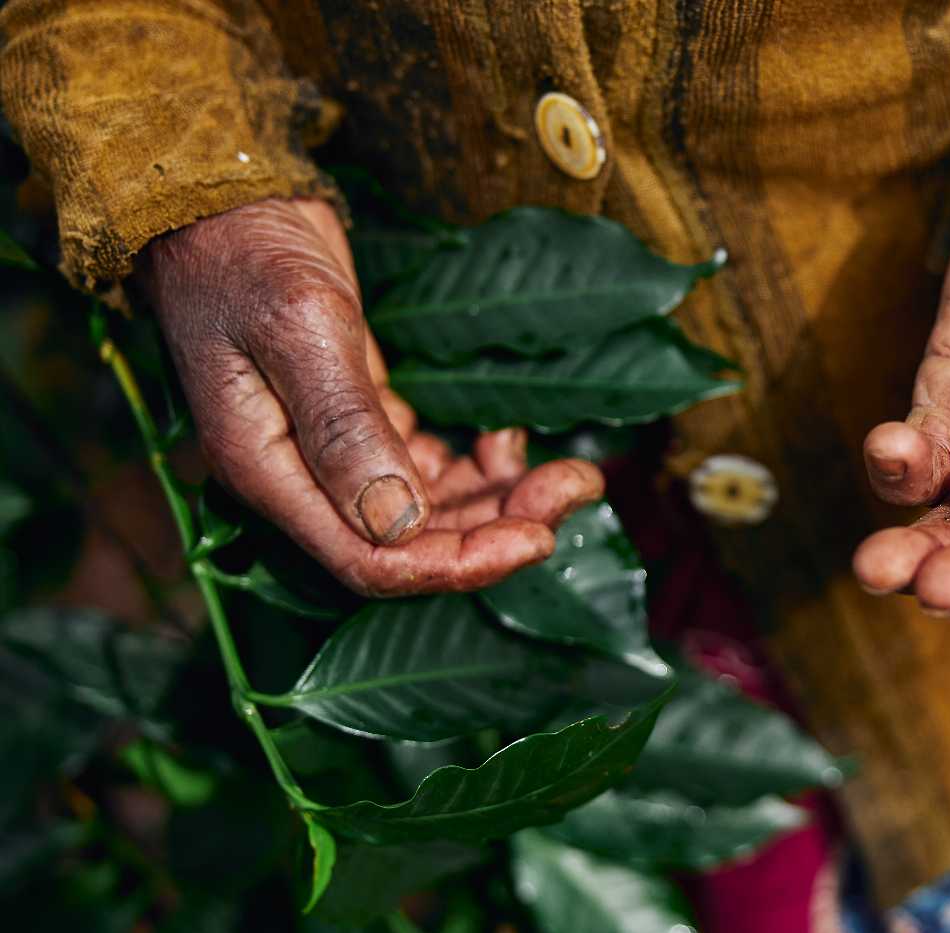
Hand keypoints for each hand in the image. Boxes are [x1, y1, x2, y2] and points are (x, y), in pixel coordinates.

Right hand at [138, 198, 601, 595]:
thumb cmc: (246, 255)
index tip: (538, 541)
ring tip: (573, 474)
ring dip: (502, 500)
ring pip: (433, 509)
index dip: (457, 564)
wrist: (224, 201)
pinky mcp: (364, 421)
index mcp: (271, 474)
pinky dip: (480, 466)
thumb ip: (344, 425)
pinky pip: (431, 470)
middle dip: (500, 528)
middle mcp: (303, 478)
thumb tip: (395, 522)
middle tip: (577, 488)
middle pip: (414, 542)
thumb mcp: (299, 328)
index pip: (370, 561)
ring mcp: (335, 453)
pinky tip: (510, 438)